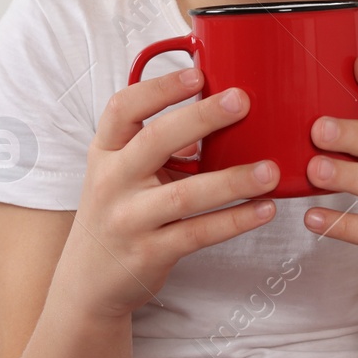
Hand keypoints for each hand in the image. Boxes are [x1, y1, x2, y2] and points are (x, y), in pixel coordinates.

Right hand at [62, 67, 280, 317]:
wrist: (87, 284)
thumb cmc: (119, 213)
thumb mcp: (123, 172)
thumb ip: (161, 144)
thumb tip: (219, 111)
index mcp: (106, 152)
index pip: (122, 108)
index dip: (159, 88)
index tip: (197, 73)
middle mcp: (112, 181)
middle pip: (156, 141)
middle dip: (200, 118)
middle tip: (242, 100)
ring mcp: (128, 219)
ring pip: (184, 194)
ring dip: (232, 180)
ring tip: (270, 170)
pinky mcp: (149, 253)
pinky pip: (197, 233)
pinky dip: (234, 221)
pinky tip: (263, 209)